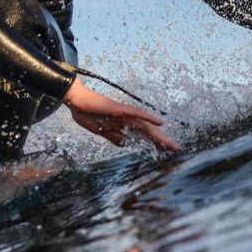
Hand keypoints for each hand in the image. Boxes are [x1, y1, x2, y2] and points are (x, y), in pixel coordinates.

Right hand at [64, 79, 179, 150]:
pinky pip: (136, 113)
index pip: (142, 135)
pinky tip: (159, 121)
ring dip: (158, 133)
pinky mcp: (119, 109)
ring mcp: (123, 113)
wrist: (76, 100)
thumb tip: (124, 143)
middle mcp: (126, 119)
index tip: (165, 151)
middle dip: (161, 141)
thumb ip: (112, 136)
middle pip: (147, 131)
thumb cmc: (86, 114)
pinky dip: (148, 117)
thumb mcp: (100, 131)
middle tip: (175, 149)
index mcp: (122, 125)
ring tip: (170, 143)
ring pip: (145, 125)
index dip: (154, 142)